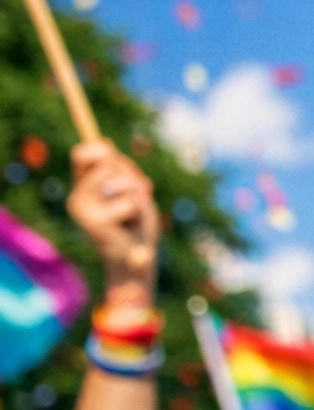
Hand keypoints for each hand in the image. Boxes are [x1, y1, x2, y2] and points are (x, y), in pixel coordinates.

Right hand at [66, 141, 158, 297]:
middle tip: (135, 200)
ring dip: (138, 197)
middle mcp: (77, 200)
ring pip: (123, 182)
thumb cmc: (135, 226)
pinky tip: (132, 228)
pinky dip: (141, 212)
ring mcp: (84, 212)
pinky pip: (131, 202)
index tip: (112, 154)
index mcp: (82, 190)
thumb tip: (106, 145)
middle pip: (109, 164)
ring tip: (133, 216)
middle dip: (131, 178)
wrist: (135, 264)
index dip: (100, 150)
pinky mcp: (96, 224)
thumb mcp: (130, 192)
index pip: (82, 155)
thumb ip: (119, 170)